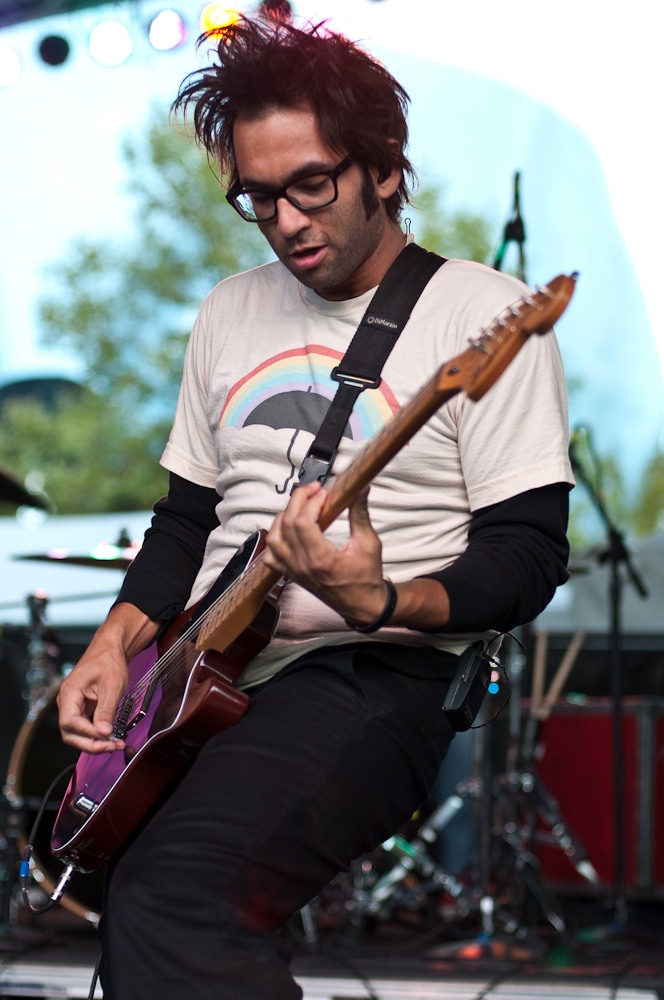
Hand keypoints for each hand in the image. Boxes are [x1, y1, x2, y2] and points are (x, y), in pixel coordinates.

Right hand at [57, 603, 159, 753]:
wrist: (110, 650)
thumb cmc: (108, 661)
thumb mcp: (112, 685)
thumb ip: (106, 710)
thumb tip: (103, 733)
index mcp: (70, 692)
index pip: (70, 722)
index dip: (87, 733)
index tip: (106, 737)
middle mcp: (67, 701)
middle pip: (70, 733)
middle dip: (91, 744)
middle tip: (112, 746)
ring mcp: (73, 706)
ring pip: (77, 734)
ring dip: (95, 743)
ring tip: (115, 744)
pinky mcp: (82, 709)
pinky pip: (85, 728)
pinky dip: (97, 736)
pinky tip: (111, 738)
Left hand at [263, 482, 450, 630]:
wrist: (363, 605)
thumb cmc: (367, 579)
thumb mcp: (369, 544)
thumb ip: (360, 515)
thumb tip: (359, 491)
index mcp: (321, 559)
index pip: (303, 522)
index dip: (311, 501)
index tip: (324, 494)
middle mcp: (303, 565)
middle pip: (286, 524)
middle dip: (298, 500)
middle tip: (313, 491)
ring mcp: (294, 571)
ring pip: (273, 537)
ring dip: (284, 517)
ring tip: (300, 508)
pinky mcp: (291, 574)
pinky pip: (271, 556)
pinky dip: (274, 539)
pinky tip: (288, 531)